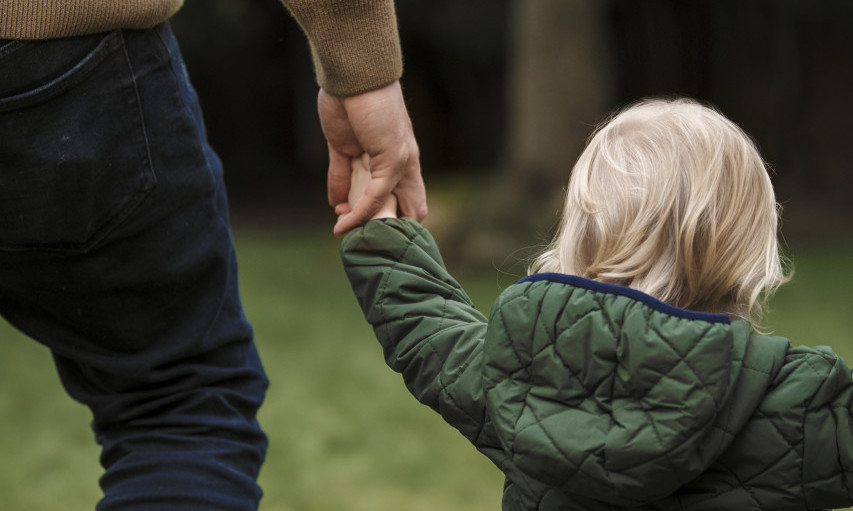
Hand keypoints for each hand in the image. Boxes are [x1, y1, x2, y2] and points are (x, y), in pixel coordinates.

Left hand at [319, 80, 426, 235]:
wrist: (355, 80)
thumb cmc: (384, 115)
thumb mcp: (392, 159)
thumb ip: (380, 191)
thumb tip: (364, 216)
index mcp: (407, 167)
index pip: (413, 207)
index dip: (404, 226)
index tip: (387, 238)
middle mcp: (387, 166)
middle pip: (384, 205)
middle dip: (375, 222)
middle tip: (363, 234)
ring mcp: (363, 159)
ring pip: (359, 194)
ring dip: (352, 210)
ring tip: (342, 223)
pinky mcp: (341, 149)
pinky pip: (338, 178)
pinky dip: (336, 193)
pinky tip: (335, 206)